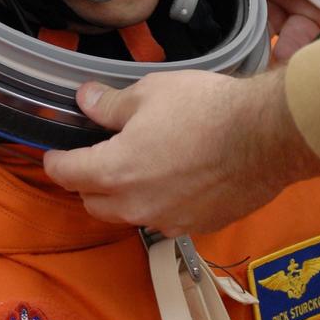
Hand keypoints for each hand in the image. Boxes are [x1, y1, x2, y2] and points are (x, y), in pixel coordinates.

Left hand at [44, 68, 319, 236]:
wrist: (265, 137)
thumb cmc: (205, 109)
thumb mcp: (150, 93)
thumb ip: (111, 104)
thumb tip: (85, 100)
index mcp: (114, 171)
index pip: (66, 174)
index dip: (55, 161)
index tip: (55, 154)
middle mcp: (135, 205)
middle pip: (93, 202)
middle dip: (88, 182)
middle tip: (97, 157)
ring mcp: (168, 220)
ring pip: (129, 214)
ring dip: (124, 196)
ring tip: (138, 169)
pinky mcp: (198, 226)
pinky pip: (166, 219)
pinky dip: (160, 203)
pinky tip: (176, 180)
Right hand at [246, 0, 319, 59]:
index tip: (227, 6)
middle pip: (245, 4)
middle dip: (242, 21)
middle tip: (239, 37)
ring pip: (266, 25)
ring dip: (261, 40)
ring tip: (256, 53)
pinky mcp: (313, 16)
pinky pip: (294, 37)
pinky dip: (287, 47)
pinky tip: (282, 52)